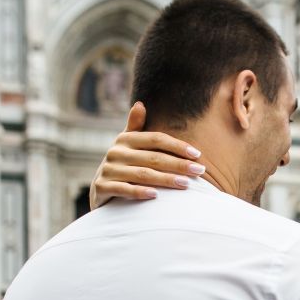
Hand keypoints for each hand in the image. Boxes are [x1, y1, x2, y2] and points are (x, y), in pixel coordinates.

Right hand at [90, 102, 204, 208]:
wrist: (99, 188)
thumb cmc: (123, 164)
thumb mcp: (128, 144)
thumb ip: (136, 126)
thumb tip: (140, 104)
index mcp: (125, 139)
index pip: (156, 139)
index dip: (177, 146)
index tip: (197, 154)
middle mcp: (116, 152)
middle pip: (153, 158)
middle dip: (178, 164)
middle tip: (200, 171)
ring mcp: (108, 170)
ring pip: (142, 174)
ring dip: (165, 179)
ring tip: (186, 184)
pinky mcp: (102, 187)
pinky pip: (124, 189)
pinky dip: (140, 192)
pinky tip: (157, 195)